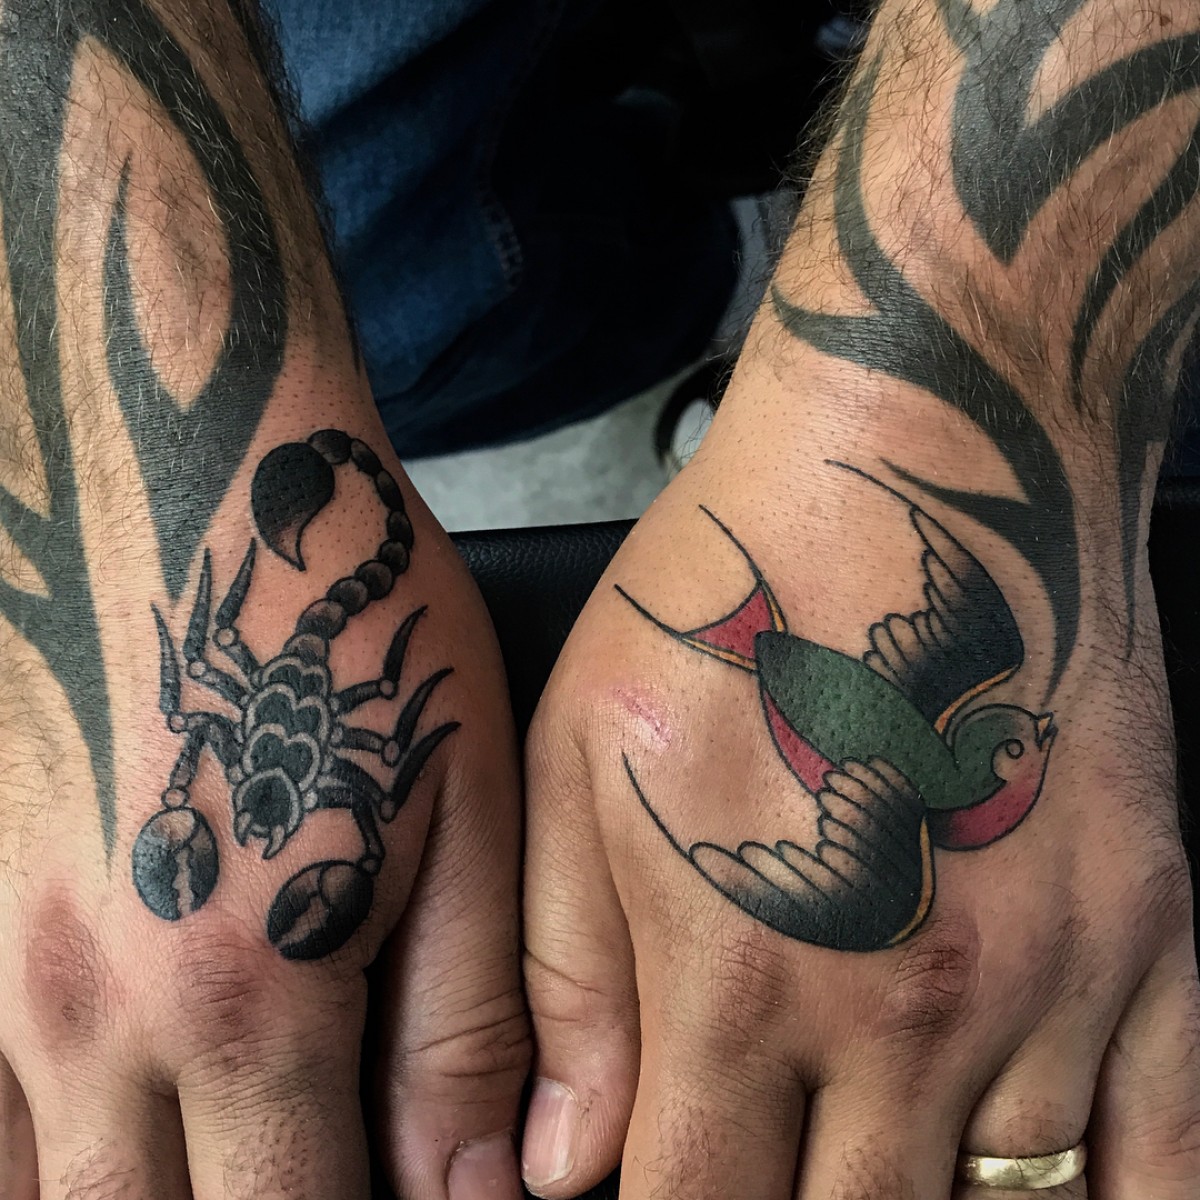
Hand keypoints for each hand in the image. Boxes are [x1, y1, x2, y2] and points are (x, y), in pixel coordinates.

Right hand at [0, 438, 528, 1198]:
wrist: (170, 463)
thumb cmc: (336, 626)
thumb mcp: (455, 809)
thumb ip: (460, 1024)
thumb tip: (479, 1191)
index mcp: (238, 998)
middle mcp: (79, 1012)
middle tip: (306, 1174)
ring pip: (33, 1193)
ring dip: (136, 1195)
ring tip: (221, 1150)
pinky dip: (44, 1144)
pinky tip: (116, 1110)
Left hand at [521, 453, 1199, 1198]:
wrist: (914, 469)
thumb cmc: (729, 604)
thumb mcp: (583, 763)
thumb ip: (571, 979)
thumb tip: (564, 1162)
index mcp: (739, 977)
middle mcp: (900, 1012)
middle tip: (766, 1180)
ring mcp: (1047, 982)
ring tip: (876, 1172)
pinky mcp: (1149, 932)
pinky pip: (1165, 1154)